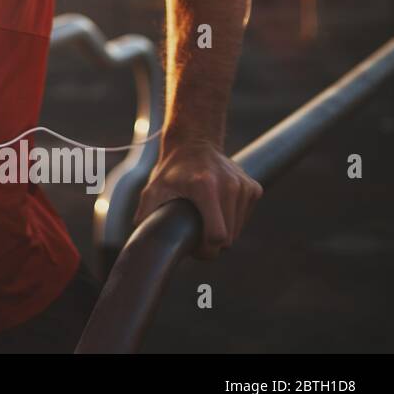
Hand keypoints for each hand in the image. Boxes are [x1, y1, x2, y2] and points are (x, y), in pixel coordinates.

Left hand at [133, 140, 262, 258]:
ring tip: (206, 222)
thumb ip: (146, 213)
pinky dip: (233, 220)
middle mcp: (229, 186)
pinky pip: (245, 217)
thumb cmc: (171, 170)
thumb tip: (140, 241)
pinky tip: (218, 209)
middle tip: (197, 237)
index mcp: (205, 187)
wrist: (194, 143)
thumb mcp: (154, 189)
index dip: (206, 250)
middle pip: (228, 237)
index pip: (217, 236)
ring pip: (238, 230)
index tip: (195, 248)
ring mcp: (244, 186)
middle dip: (213, 245)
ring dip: (224, 232)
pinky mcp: (253, 187)